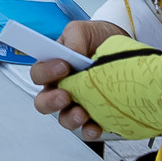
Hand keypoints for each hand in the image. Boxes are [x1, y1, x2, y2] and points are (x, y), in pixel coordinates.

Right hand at [32, 20, 129, 142]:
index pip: (38, 74)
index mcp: (53, 67)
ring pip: (64, 118)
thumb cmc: (97, 39)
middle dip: (51, 101)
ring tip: (82, 113)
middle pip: (43, 102)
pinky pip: (87, 129)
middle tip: (65, 95)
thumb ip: (73, 38)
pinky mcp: (94, 115)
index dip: (46, 73)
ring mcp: (77, 103)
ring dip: (70, 118)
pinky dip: (90, 130)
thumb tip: (71, 53)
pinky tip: (95, 126)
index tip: (64, 66)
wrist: (123, 50)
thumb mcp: (83, 30)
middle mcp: (62, 87)